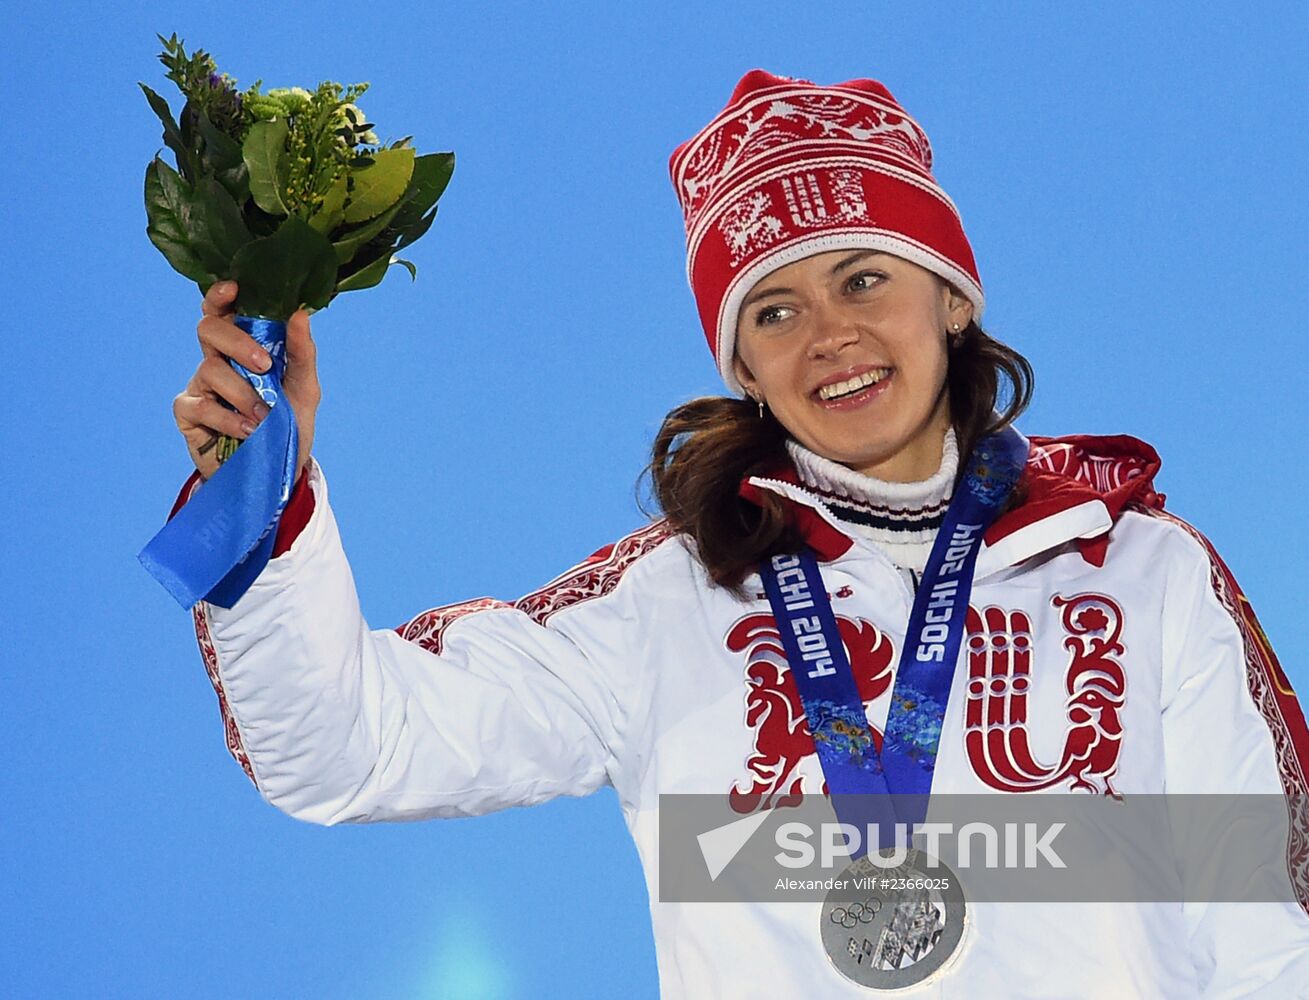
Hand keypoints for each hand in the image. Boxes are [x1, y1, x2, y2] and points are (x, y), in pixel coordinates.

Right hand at [173, 281, 319, 481]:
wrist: (279, 472)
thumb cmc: (288, 423)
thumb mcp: (305, 389)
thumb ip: (302, 353)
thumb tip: (301, 313)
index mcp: (241, 347)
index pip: (221, 312)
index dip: (219, 296)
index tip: (233, 288)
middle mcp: (216, 360)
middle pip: (208, 330)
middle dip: (237, 343)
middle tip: (264, 366)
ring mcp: (199, 386)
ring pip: (210, 369)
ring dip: (243, 393)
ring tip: (264, 416)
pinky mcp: (188, 413)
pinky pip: (201, 404)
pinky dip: (228, 417)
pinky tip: (247, 430)